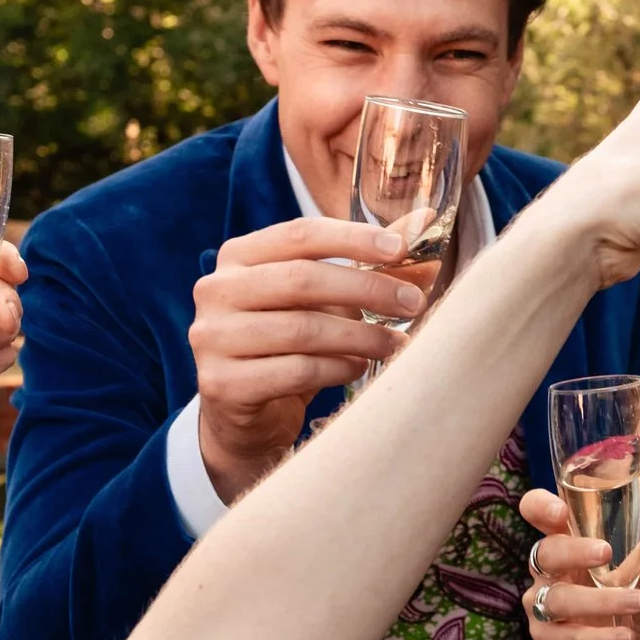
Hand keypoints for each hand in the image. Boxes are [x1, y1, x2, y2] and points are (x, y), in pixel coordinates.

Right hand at [189, 218, 427, 501]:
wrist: (244, 417)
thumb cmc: (289, 347)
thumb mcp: (325, 301)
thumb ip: (368, 263)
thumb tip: (426, 221)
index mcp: (238, 257)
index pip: (300, 234)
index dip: (353, 238)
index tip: (401, 249)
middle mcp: (216, 290)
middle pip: (302, 280)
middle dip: (367, 289)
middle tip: (414, 303)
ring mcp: (212, 338)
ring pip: (301, 329)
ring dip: (360, 336)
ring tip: (395, 344)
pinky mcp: (221, 383)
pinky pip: (294, 371)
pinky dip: (337, 369)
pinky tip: (359, 369)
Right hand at [518, 488, 639, 639]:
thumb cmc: (630, 603)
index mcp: (566, 543)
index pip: (537, 513)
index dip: (540, 507)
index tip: (560, 512)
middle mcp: (547, 571)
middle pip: (545, 553)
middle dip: (573, 551)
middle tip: (605, 553)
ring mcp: (541, 604)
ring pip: (558, 598)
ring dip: (599, 600)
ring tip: (637, 602)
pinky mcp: (547, 638)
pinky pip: (568, 637)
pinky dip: (600, 637)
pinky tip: (625, 637)